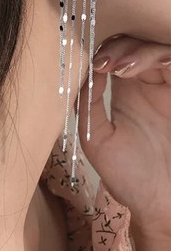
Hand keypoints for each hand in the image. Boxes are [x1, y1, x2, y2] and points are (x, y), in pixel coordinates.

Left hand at [77, 35, 170, 237]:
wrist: (162, 205)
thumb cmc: (128, 175)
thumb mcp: (96, 138)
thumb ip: (89, 104)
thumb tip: (88, 71)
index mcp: (122, 91)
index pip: (112, 56)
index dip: (102, 53)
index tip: (95, 65)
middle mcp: (145, 85)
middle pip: (133, 46)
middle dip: (118, 48)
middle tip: (106, 63)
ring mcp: (167, 88)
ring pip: (155, 50)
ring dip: (137, 52)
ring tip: (121, 69)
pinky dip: (161, 58)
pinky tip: (140, 69)